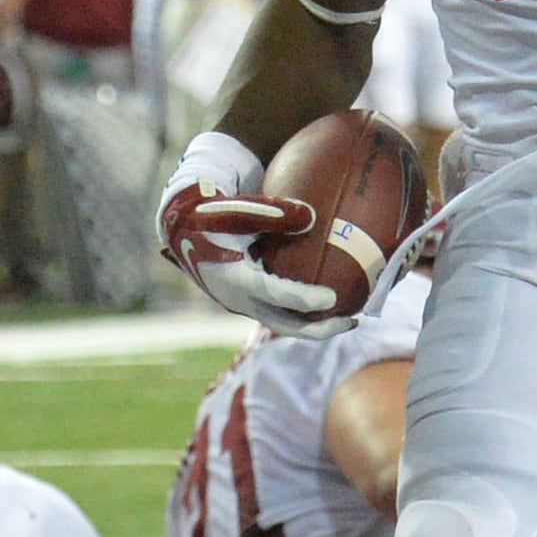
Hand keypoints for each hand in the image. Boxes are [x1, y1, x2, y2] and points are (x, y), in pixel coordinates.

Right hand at [157, 131, 340, 336]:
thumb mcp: (240, 208)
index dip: (305, 298)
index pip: (275, 294)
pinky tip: (327, 303)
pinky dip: (303, 311)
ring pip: (283, 322)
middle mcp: (238, 298)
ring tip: (349, 317)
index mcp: (234, 278)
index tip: (332, 298)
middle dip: (318, 328)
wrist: (185, 227)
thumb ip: (274, 212)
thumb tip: (313, 217)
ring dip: (314, 323)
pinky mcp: (248, 300)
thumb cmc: (215, 212)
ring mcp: (243, 302)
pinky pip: (279, 312)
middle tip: (351, 320)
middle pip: (283, 324)